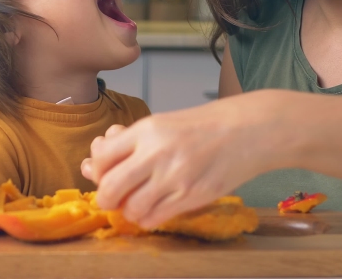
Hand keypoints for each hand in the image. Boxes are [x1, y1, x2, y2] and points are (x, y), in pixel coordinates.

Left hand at [83, 91, 282, 228]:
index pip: (102, 156)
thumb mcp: (163, 123)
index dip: (99, 169)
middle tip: (112, 197)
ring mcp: (174, 177)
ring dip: (129, 210)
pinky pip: (153, 219)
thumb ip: (130, 142)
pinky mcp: (191, 197)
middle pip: (110, 187)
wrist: (246, 130)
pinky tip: (155, 209)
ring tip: (138, 202)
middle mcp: (157, 153)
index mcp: (147, 129)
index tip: (106, 173)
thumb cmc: (203, 126)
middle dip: (106, 197)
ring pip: (130, 208)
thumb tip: (94, 163)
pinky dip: (147, 219)